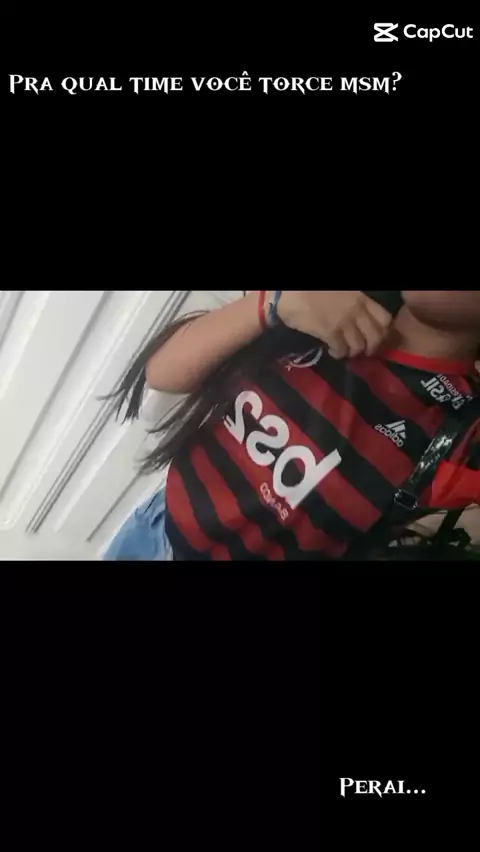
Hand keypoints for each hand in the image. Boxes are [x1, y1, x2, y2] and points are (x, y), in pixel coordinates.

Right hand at [277, 291, 393, 358]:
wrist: (289, 293)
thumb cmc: (311, 289)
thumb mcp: (339, 291)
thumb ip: (352, 300)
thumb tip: (357, 315)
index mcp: (360, 298)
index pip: (384, 318)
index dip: (383, 331)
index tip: (376, 336)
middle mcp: (356, 311)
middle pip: (375, 337)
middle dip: (371, 347)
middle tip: (364, 351)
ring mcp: (344, 323)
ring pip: (359, 346)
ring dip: (353, 352)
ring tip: (345, 351)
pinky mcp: (330, 333)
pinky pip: (341, 350)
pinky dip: (338, 354)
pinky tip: (332, 351)